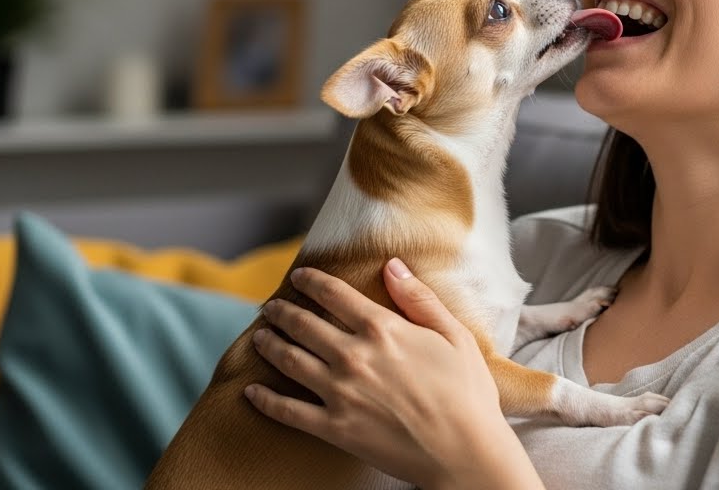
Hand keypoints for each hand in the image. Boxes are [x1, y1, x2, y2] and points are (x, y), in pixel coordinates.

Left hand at [245, 259, 539, 488]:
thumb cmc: (467, 393)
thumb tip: (392, 265)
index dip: (312, 281)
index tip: (299, 276)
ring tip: (260, 337)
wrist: (463, 452)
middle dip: (282, 312)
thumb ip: (419, 298)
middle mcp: (353, 356)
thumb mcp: (454, 335)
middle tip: (270, 307)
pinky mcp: (333, 427)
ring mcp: (339, 393)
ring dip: (269, 344)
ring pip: (289, 360)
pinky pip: (288, 410)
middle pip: (303, 324)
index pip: (334, 294)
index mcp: (383, 329)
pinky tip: (251, 392)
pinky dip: (265, 400)